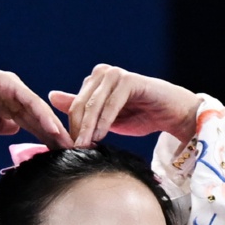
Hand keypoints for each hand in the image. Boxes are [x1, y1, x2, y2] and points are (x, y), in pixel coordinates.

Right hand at [0, 65, 73, 149]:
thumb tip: (14, 130)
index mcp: (9, 107)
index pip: (33, 127)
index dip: (47, 141)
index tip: (61, 157)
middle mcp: (14, 97)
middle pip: (41, 120)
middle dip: (57, 137)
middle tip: (75, 154)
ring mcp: (13, 89)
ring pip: (39, 112)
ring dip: (55, 129)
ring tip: (69, 145)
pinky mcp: (10, 84)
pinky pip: (29, 102)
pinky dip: (42, 116)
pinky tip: (54, 130)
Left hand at [49, 64, 200, 146]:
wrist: (172, 114)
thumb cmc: (141, 116)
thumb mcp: (106, 119)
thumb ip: (83, 109)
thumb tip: (52, 97)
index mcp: (95, 81)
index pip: (74, 106)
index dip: (70, 128)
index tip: (67, 150)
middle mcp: (102, 74)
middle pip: (80, 105)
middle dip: (77, 129)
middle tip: (74, 151)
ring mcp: (116, 75)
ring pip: (93, 105)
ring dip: (88, 128)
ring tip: (85, 146)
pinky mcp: (129, 81)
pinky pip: (111, 104)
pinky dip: (104, 122)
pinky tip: (100, 136)